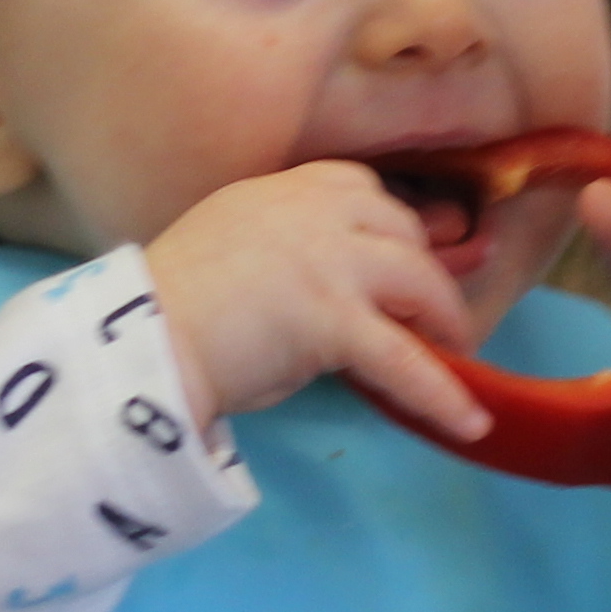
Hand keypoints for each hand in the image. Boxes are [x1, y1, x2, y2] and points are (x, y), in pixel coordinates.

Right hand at [147, 160, 482, 441]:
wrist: (138, 340)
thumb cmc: (170, 303)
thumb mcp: (232, 244)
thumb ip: (288, 251)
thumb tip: (337, 293)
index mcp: (284, 188)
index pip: (362, 190)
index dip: (392, 227)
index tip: (404, 255)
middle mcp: (315, 211)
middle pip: (401, 230)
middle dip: (423, 271)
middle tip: (433, 314)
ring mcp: (330, 261)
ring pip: (419, 281)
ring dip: (447, 318)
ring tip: (460, 353)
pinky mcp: (333, 319)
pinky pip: (404, 359)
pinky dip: (442, 393)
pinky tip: (472, 423)